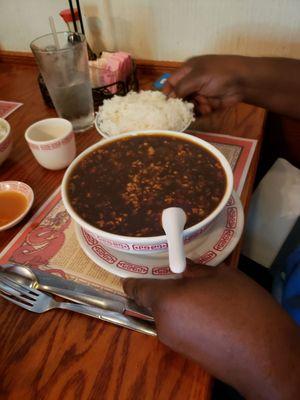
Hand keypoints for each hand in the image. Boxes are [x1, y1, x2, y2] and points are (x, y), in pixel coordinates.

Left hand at [123, 260, 299, 399]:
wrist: (266, 357)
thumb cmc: (243, 309)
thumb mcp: (223, 277)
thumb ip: (196, 270)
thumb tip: (183, 267)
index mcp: (167, 301)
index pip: (138, 289)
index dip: (132, 281)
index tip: (129, 273)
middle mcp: (164, 324)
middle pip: (154, 302)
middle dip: (162, 288)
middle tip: (177, 273)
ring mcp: (175, 343)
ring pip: (169, 315)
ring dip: (177, 303)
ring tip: (199, 291)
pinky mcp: (188, 354)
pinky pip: (180, 328)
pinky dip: (187, 316)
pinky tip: (207, 310)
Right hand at [163, 55, 245, 113]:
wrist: (243, 81)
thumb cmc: (219, 73)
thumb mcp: (197, 76)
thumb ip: (181, 88)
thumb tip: (168, 98)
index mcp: (187, 71)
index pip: (170, 82)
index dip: (165, 92)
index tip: (163, 104)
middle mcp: (192, 82)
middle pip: (178, 97)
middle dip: (180, 104)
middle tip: (182, 109)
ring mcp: (200, 94)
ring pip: (188, 106)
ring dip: (194, 108)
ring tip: (204, 104)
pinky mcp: (208, 104)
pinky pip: (199, 112)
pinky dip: (202, 111)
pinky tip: (209, 108)